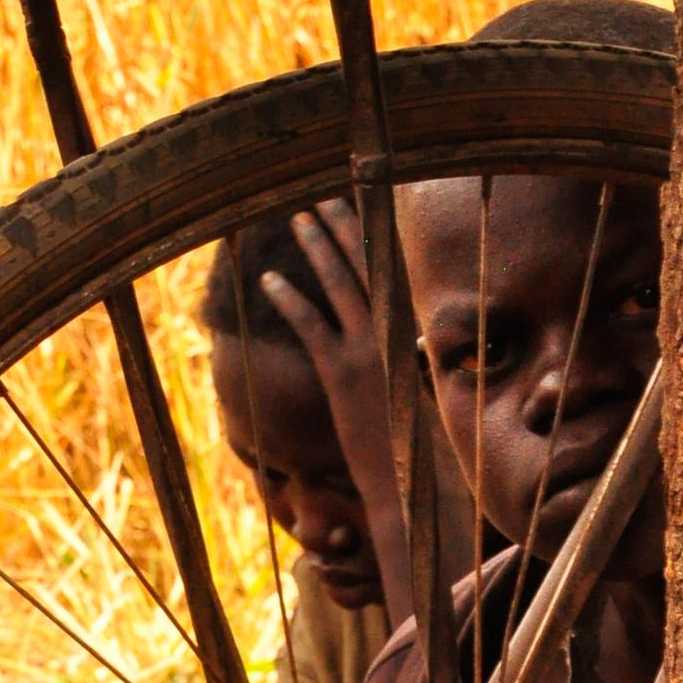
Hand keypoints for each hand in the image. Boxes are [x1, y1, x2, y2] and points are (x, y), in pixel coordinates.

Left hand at [259, 199, 387, 487]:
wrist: (412, 484)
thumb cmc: (411, 444)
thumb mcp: (412, 391)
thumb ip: (405, 361)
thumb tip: (403, 344)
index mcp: (411, 333)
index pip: (392, 274)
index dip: (374, 238)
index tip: (360, 206)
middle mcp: (393, 333)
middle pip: (366, 266)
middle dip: (343, 227)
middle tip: (323, 197)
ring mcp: (369, 351)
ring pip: (339, 284)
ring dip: (317, 247)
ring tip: (298, 219)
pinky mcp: (342, 375)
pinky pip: (312, 326)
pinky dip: (289, 300)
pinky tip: (269, 281)